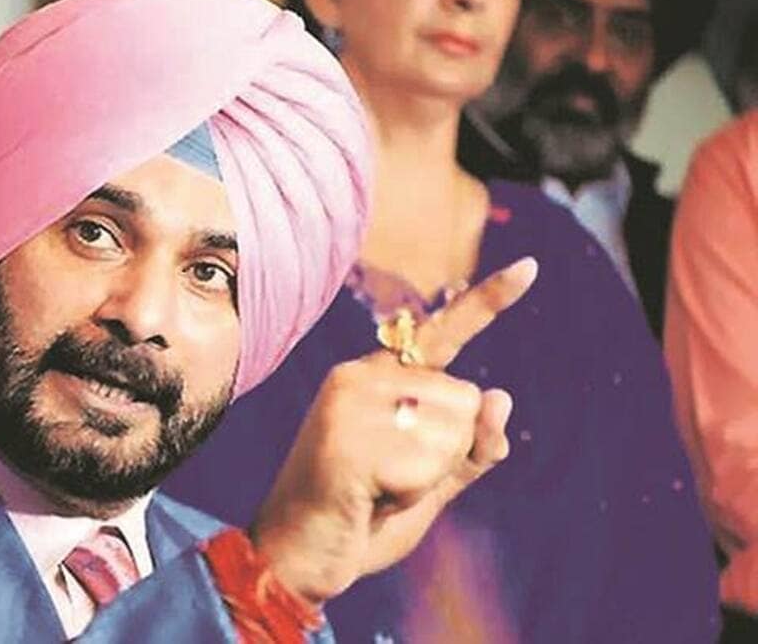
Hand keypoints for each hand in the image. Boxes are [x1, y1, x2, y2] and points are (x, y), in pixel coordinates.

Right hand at [251, 257, 537, 606]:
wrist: (293, 559)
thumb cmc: (359, 521)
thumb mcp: (428, 484)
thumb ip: (468, 449)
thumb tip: (503, 394)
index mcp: (375, 379)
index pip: (442, 335)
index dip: (489, 302)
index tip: (531, 267)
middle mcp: (359, 377)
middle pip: (467, 401)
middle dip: (446, 456)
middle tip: (386, 482)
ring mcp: (349, 404)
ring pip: (452, 433)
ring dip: (426, 479)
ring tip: (372, 491)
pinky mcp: (346, 439)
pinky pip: (426, 467)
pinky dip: (407, 496)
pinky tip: (365, 500)